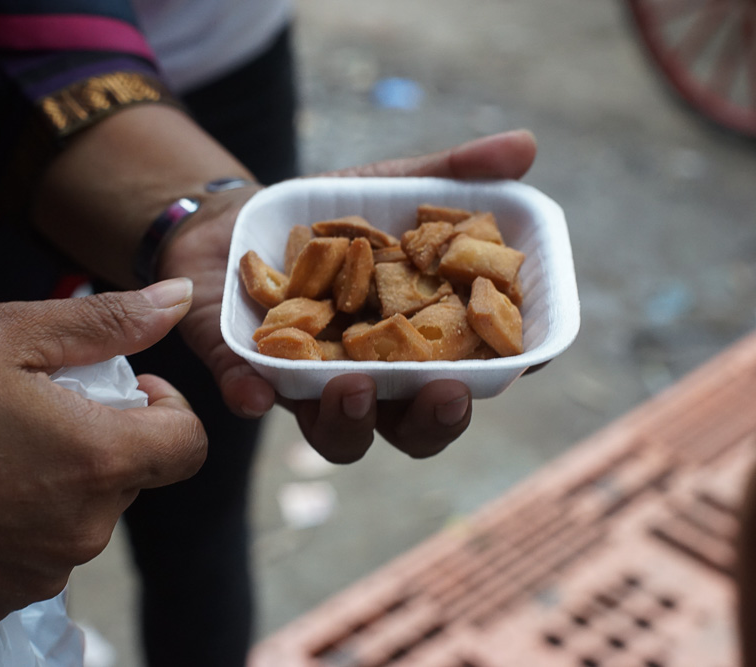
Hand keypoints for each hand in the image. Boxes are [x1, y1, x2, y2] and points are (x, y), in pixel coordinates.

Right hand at [0, 279, 205, 627]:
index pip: (188, 445)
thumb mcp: (15, 333)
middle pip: (131, 479)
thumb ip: (110, 321)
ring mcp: (42, 572)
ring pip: (85, 519)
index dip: (167, 411)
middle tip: (41, 414)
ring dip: (63, 487)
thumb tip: (180, 299)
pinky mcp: (0, 598)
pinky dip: (23, 528)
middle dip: (103, 442)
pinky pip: (40, 558)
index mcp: (99, 459)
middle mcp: (83, 528)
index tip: (126, 393)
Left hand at [160, 129, 536, 461]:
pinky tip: (254, 390)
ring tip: (352, 386)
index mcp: (415, 343)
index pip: (468, 376)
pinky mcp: (248, 373)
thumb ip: (450, 175)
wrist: (238, 219)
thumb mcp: (389, 189)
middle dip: (432, 420)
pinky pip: (250, 397)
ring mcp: (310, 383)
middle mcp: (371, 377)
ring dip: (350, 421)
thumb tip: (524, 145)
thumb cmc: (330, 221)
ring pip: (339, 433)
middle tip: (444, 392)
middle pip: (413, 426)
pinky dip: (253, 396)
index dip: (495, 379)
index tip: (522, 362)